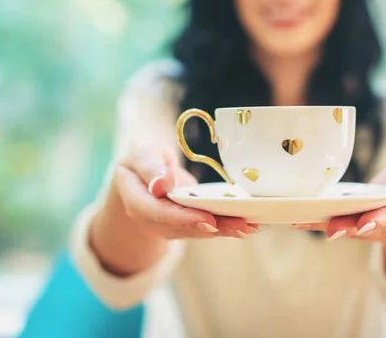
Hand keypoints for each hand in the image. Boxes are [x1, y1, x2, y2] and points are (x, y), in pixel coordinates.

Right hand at [113, 142, 258, 239]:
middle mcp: (152, 220)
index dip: (183, 218)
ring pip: (197, 230)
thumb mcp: (142, 154)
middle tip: (240, 226)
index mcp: (136, 200)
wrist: (143, 174)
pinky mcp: (185, 226)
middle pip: (183, 227)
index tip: (207, 218)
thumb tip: (161, 185)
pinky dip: (225, 226)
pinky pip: (204, 227)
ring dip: (224, 230)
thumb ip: (149, 167)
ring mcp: (168, 226)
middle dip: (213, 227)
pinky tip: (247, 225)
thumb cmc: (144, 159)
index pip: (158, 213)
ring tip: (249, 226)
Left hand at [294, 143, 385, 245]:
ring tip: (309, 222)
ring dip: (335, 227)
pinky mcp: (370, 227)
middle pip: (379, 228)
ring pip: (360, 231)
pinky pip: (349, 227)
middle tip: (331, 229)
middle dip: (353, 228)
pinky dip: (327, 223)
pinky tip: (304, 220)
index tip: (366, 221)